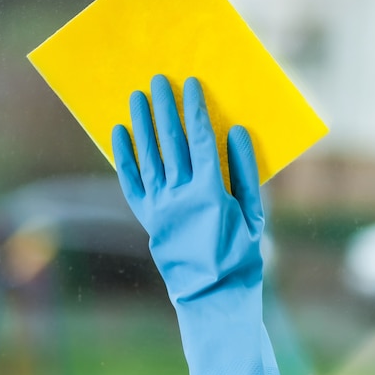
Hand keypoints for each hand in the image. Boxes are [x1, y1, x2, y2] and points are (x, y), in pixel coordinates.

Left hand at [112, 74, 295, 374]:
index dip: (195, 110)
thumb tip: (238, 132)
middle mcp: (181, 194)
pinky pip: (131, 183)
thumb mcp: (254, 215)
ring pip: (147, 156)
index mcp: (211, 191)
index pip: (200, 140)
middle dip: (165, 107)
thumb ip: (246, 172)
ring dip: (141, 124)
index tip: (191, 84)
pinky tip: (120, 135)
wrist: (213, 295)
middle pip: (170, 142)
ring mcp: (160, 206)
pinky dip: (125, 158)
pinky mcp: (147, 218)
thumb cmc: (240, 254)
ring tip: (136, 97)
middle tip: (158, 79)